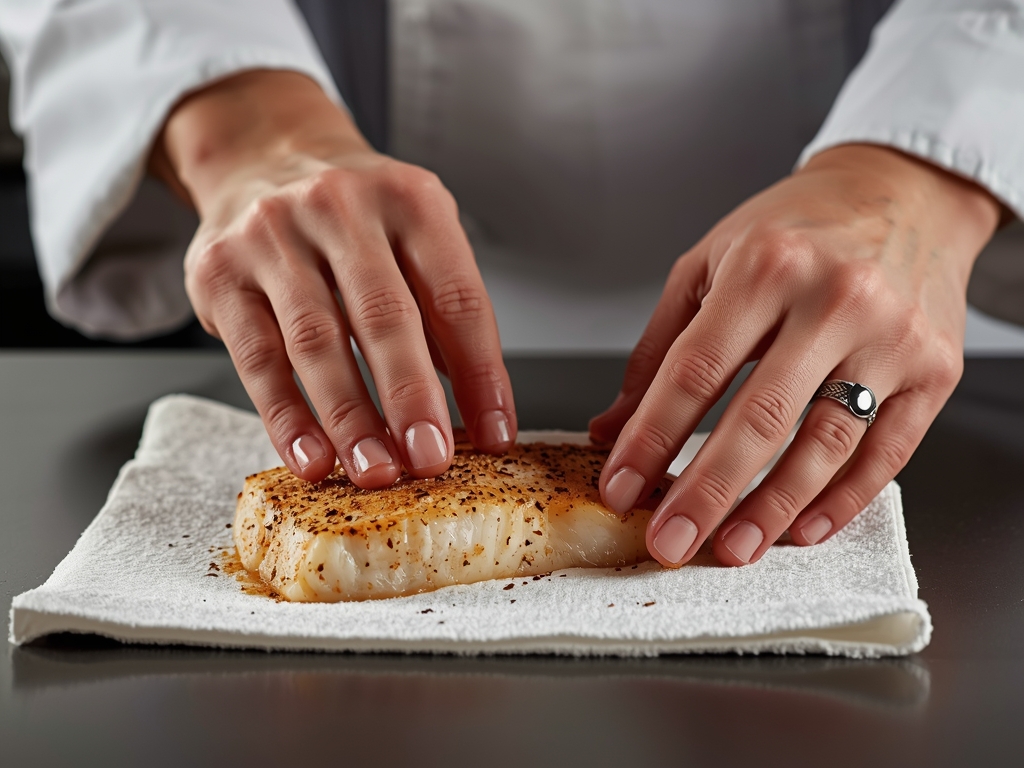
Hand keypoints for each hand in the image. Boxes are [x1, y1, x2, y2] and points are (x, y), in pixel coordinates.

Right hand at [150, 71, 514, 486]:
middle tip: (432, 459)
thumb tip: (474, 414)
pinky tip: (312, 458)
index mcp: (410, 201)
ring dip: (350, 417)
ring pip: (316, 340)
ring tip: (375, 471)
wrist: (260, 155)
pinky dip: (286, 416)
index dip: (482, 373)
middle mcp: (341, 208)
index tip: (494, 436)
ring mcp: (273, 237)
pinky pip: (256, 357)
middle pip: (384, 315)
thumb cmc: (354, 218)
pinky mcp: (220, 274)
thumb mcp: (413, 237)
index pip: (457, 298)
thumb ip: (441, 314)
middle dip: (412, 397)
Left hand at [590, 145, 999, 566]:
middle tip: (669, 543)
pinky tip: (801, 528)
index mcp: (765, 266)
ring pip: (826, 443)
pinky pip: (887, 451)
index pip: (694, 371)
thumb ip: (659, 348)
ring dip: (772, 507)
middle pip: (760, 417)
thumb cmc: (796, 229)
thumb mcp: (710, 264)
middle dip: (706, 491)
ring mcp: (891, 337)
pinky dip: (843, 499)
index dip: (651, 439)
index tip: (620, 488)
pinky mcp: (935, 369)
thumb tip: (614, 428)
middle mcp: (834, 298)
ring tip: (730, 549)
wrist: (902, 192)